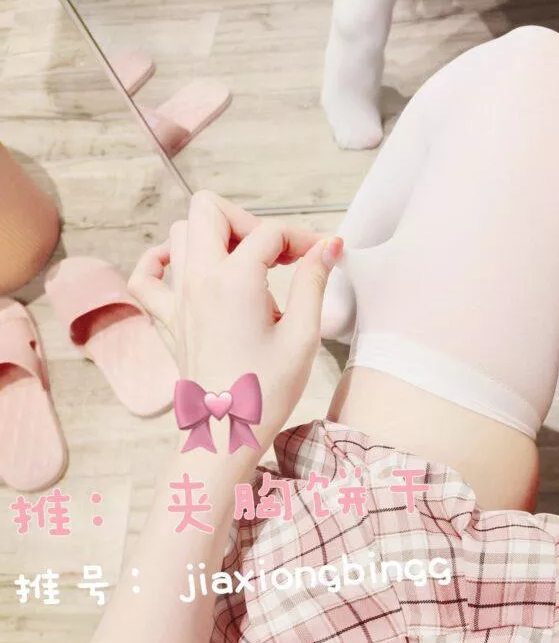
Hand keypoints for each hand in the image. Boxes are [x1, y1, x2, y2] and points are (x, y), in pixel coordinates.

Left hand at [129, 191, 343, 453]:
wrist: (227, 432)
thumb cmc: (267, 391)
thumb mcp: (303, 334)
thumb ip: (313, 282)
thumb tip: (329, 246)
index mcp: (235, 280)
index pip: (270, 233)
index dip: (303, 239)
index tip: (323, 257)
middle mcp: (199, 279)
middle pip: (210, 210)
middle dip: (248, 222)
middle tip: (276, 254)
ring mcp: (176, 298)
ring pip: (181, 233)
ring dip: (214, 238)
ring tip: (246, 266)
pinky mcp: (167, 319)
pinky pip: (146, 275)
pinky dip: (161, 262)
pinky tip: (186, 270)